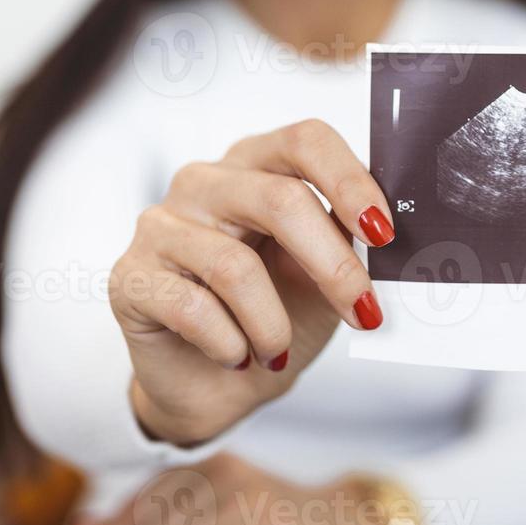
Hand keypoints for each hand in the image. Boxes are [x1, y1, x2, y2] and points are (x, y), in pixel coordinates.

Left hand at [76, 454, 397, 524]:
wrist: (335, 522)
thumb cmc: (266, 524)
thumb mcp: (211, 515)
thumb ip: (159, 521)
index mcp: (208, 461)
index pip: (148, 486)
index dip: (110, 516)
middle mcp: (223, 466)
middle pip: (155, 502)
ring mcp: (245, 487)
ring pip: (177, 521)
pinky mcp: (265, 512)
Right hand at [110, 119, 394, 445]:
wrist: (214, 384)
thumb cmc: (277, 314)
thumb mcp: (325, 275)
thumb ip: (350, 240)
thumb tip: (395, 231)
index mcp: (258, 163)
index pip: (306, 140)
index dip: (350, 181)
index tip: (384, 233)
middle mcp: (205, 181)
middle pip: (279, 199)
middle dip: (333, 265)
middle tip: (364, 312)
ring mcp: (160, 225)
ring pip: (236, 267)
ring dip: (273, 325)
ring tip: (278, 353)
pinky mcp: (130, 277)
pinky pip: (193, 309)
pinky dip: (230, 344)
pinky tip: (237, 357)